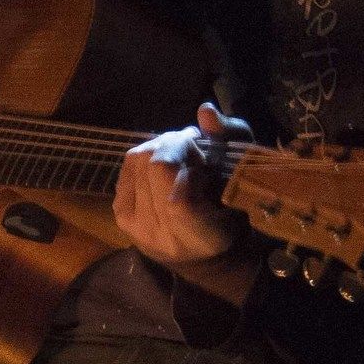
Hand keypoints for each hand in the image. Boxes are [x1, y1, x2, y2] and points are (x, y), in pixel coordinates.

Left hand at [115, 105, 250, 265]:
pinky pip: (127, 169)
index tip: (203, 149)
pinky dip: (146, 158)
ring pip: (137, 161)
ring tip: (180, 155)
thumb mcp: (244, 173)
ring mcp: (135, 226)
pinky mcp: (120, 215)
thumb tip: (205, 110)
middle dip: (175, 144)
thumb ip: (230, 140)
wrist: (200, 253)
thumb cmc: (232, 210)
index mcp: (200, 235)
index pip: (177, 195)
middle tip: (193, 146)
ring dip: (161, 148)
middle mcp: (161, 235)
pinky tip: (163, 165)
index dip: (187, 158)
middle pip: (153, 166)